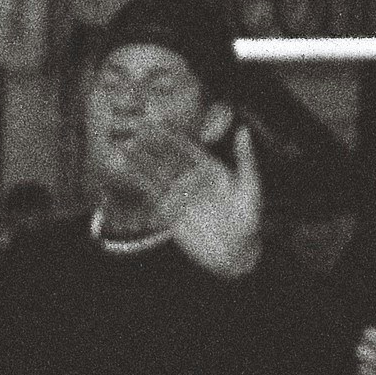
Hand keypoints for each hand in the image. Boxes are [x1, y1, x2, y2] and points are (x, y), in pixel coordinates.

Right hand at [125, 121, 264, 278]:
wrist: (235, 254)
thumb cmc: (249, 220)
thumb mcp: (250, 187)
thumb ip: (245, 158)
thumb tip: (244, 130)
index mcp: (211, 169)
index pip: (188, 148)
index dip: (173, 134)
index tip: (159, 120)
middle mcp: (192, 179)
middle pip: (168, 157)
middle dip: (152, 143)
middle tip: (135, 128)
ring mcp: (180, 195)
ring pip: (156, 173)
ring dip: (141, 160)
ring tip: (125, 146)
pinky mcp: (169, 212)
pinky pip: (152, 195)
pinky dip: (139, 183)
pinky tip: (127, 171)